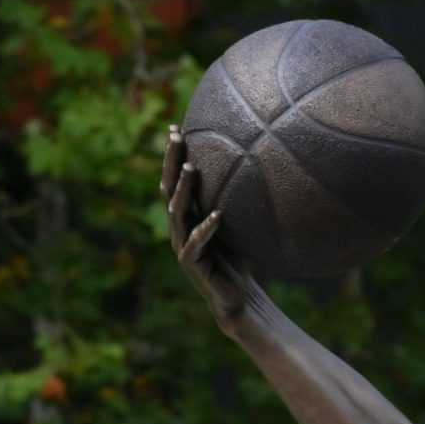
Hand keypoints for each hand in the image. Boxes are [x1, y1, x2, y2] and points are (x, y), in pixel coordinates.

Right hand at [161, 125, 267, 327]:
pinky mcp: (192, 265)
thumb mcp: (234, 221)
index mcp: (186, 215)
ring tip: (193, 168)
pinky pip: (196, 244)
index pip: (175, 179)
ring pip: (178, 212)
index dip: (173, 155)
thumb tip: (255, 163)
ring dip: (184, 189)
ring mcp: (183, 245)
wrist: (235, 296)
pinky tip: (217, 216)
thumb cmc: (236, 256)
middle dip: (172, 161)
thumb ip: (232, 198)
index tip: (175, 127)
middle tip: (176, 136)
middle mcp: (179, 226)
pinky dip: (206, 229)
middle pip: (170, 188)